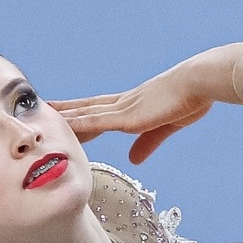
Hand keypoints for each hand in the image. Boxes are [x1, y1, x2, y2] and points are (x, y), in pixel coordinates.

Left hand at [55, 59, 221, 163]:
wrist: (199, 83)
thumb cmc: (189, 99)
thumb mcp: (166, 126)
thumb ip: (148, 143)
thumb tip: (133, 159)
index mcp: (134, 105)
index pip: (101, 109)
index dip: (81, 111)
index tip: (64, 112)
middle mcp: (124, 103)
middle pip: (88, 108)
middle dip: (66, 111)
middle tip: (43, 111)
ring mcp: (124, 108)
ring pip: (88, 113)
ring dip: (65, 115)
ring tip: (43, 115)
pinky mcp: (129, 116)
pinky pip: (98, 120)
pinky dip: (80, 122)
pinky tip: (64, 123)